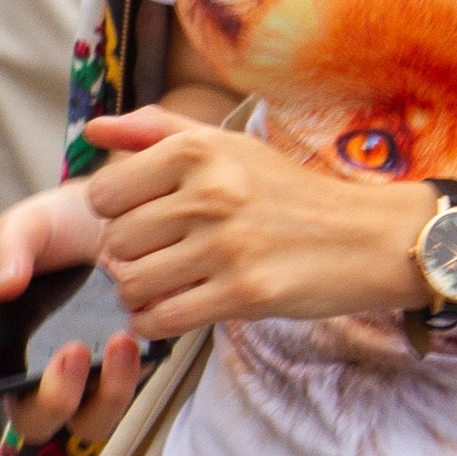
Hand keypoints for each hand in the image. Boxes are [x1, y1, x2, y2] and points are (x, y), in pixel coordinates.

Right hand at [0, 178, 144, 449]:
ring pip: (87, 423)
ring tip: (119, 342)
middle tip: (69, 352)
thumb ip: (9, 249)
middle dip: (51, 400)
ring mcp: (84, 380)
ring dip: (105, 394)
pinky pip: (126, 397)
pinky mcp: (125, 373)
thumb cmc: (58, 228)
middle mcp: (33, 372)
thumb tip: (2, 289)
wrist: (121, 215)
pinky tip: (134, 337)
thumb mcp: (26, 225)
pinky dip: (131, 375)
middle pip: (32, 420)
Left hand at [79, 106, 419, 334]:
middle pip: (114, 242)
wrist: (365, 236)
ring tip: (165, 284)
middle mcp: (209, 193)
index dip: (114, 214)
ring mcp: (226, 245)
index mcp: (197, 150)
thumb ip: (155, 132)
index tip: (143, 220)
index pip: (103, 193)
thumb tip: (91, 132)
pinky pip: (162, 319)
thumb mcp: (227, 145)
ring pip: (132, 284)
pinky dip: (155, 323)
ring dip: (139, 294)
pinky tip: (172, 311)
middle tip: (157, 258)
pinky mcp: (244, 293)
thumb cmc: (288, 191)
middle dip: (127, 258)